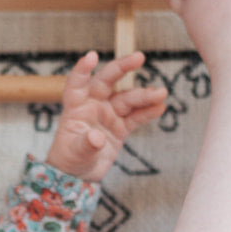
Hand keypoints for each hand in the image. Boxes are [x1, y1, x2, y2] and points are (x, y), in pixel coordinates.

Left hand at [45, 50, 166, 182]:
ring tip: (161, 93)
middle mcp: (93, 105)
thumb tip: (97, 137)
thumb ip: (85, 143)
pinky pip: (136, 116)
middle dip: (123, 68)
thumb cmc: (69, 159)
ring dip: (144, 95)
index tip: (92, 56)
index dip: (82, 70)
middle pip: (108, 81)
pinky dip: (148, 112)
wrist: (79, 175)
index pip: (77, 84)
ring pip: (127, 99)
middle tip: (140, 57)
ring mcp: (109, 114)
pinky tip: (160, 107)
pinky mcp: (121, 127)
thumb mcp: (74, 152)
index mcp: (76, 106)